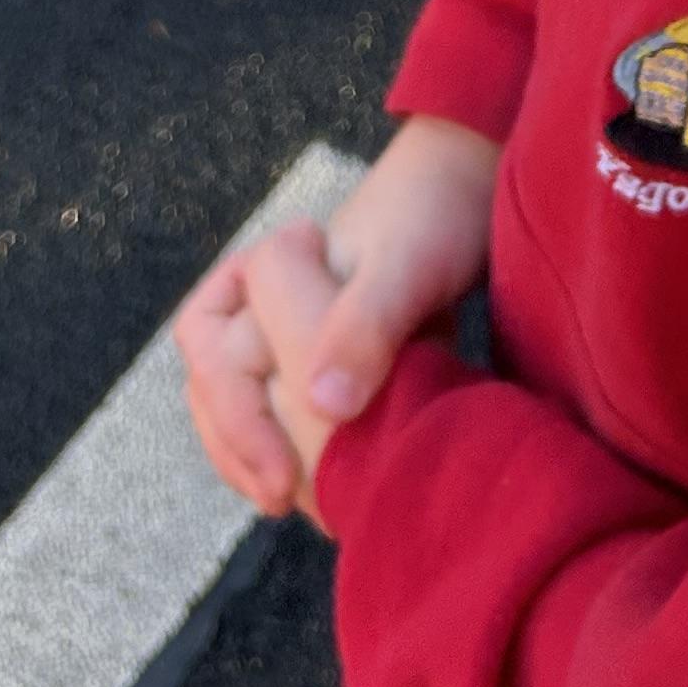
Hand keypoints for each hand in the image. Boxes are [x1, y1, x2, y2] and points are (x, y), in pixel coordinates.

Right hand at [175, 117, 498, 519]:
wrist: (473, 181)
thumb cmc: (435, 214)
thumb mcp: (404, 269)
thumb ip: (362, 327)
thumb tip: (320, 405)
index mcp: (265, 284)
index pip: (214, 368)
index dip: (238, 431)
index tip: (285, 482)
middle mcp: (271, 307)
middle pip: (216, 391)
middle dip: (239, 451)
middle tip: (286, 503)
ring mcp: (302, 328)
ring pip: (251, 401)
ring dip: (264, 452)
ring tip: (309, 506)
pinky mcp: (340, 351)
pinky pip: (299, 405)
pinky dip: (307, 443)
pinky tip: (347, 481)